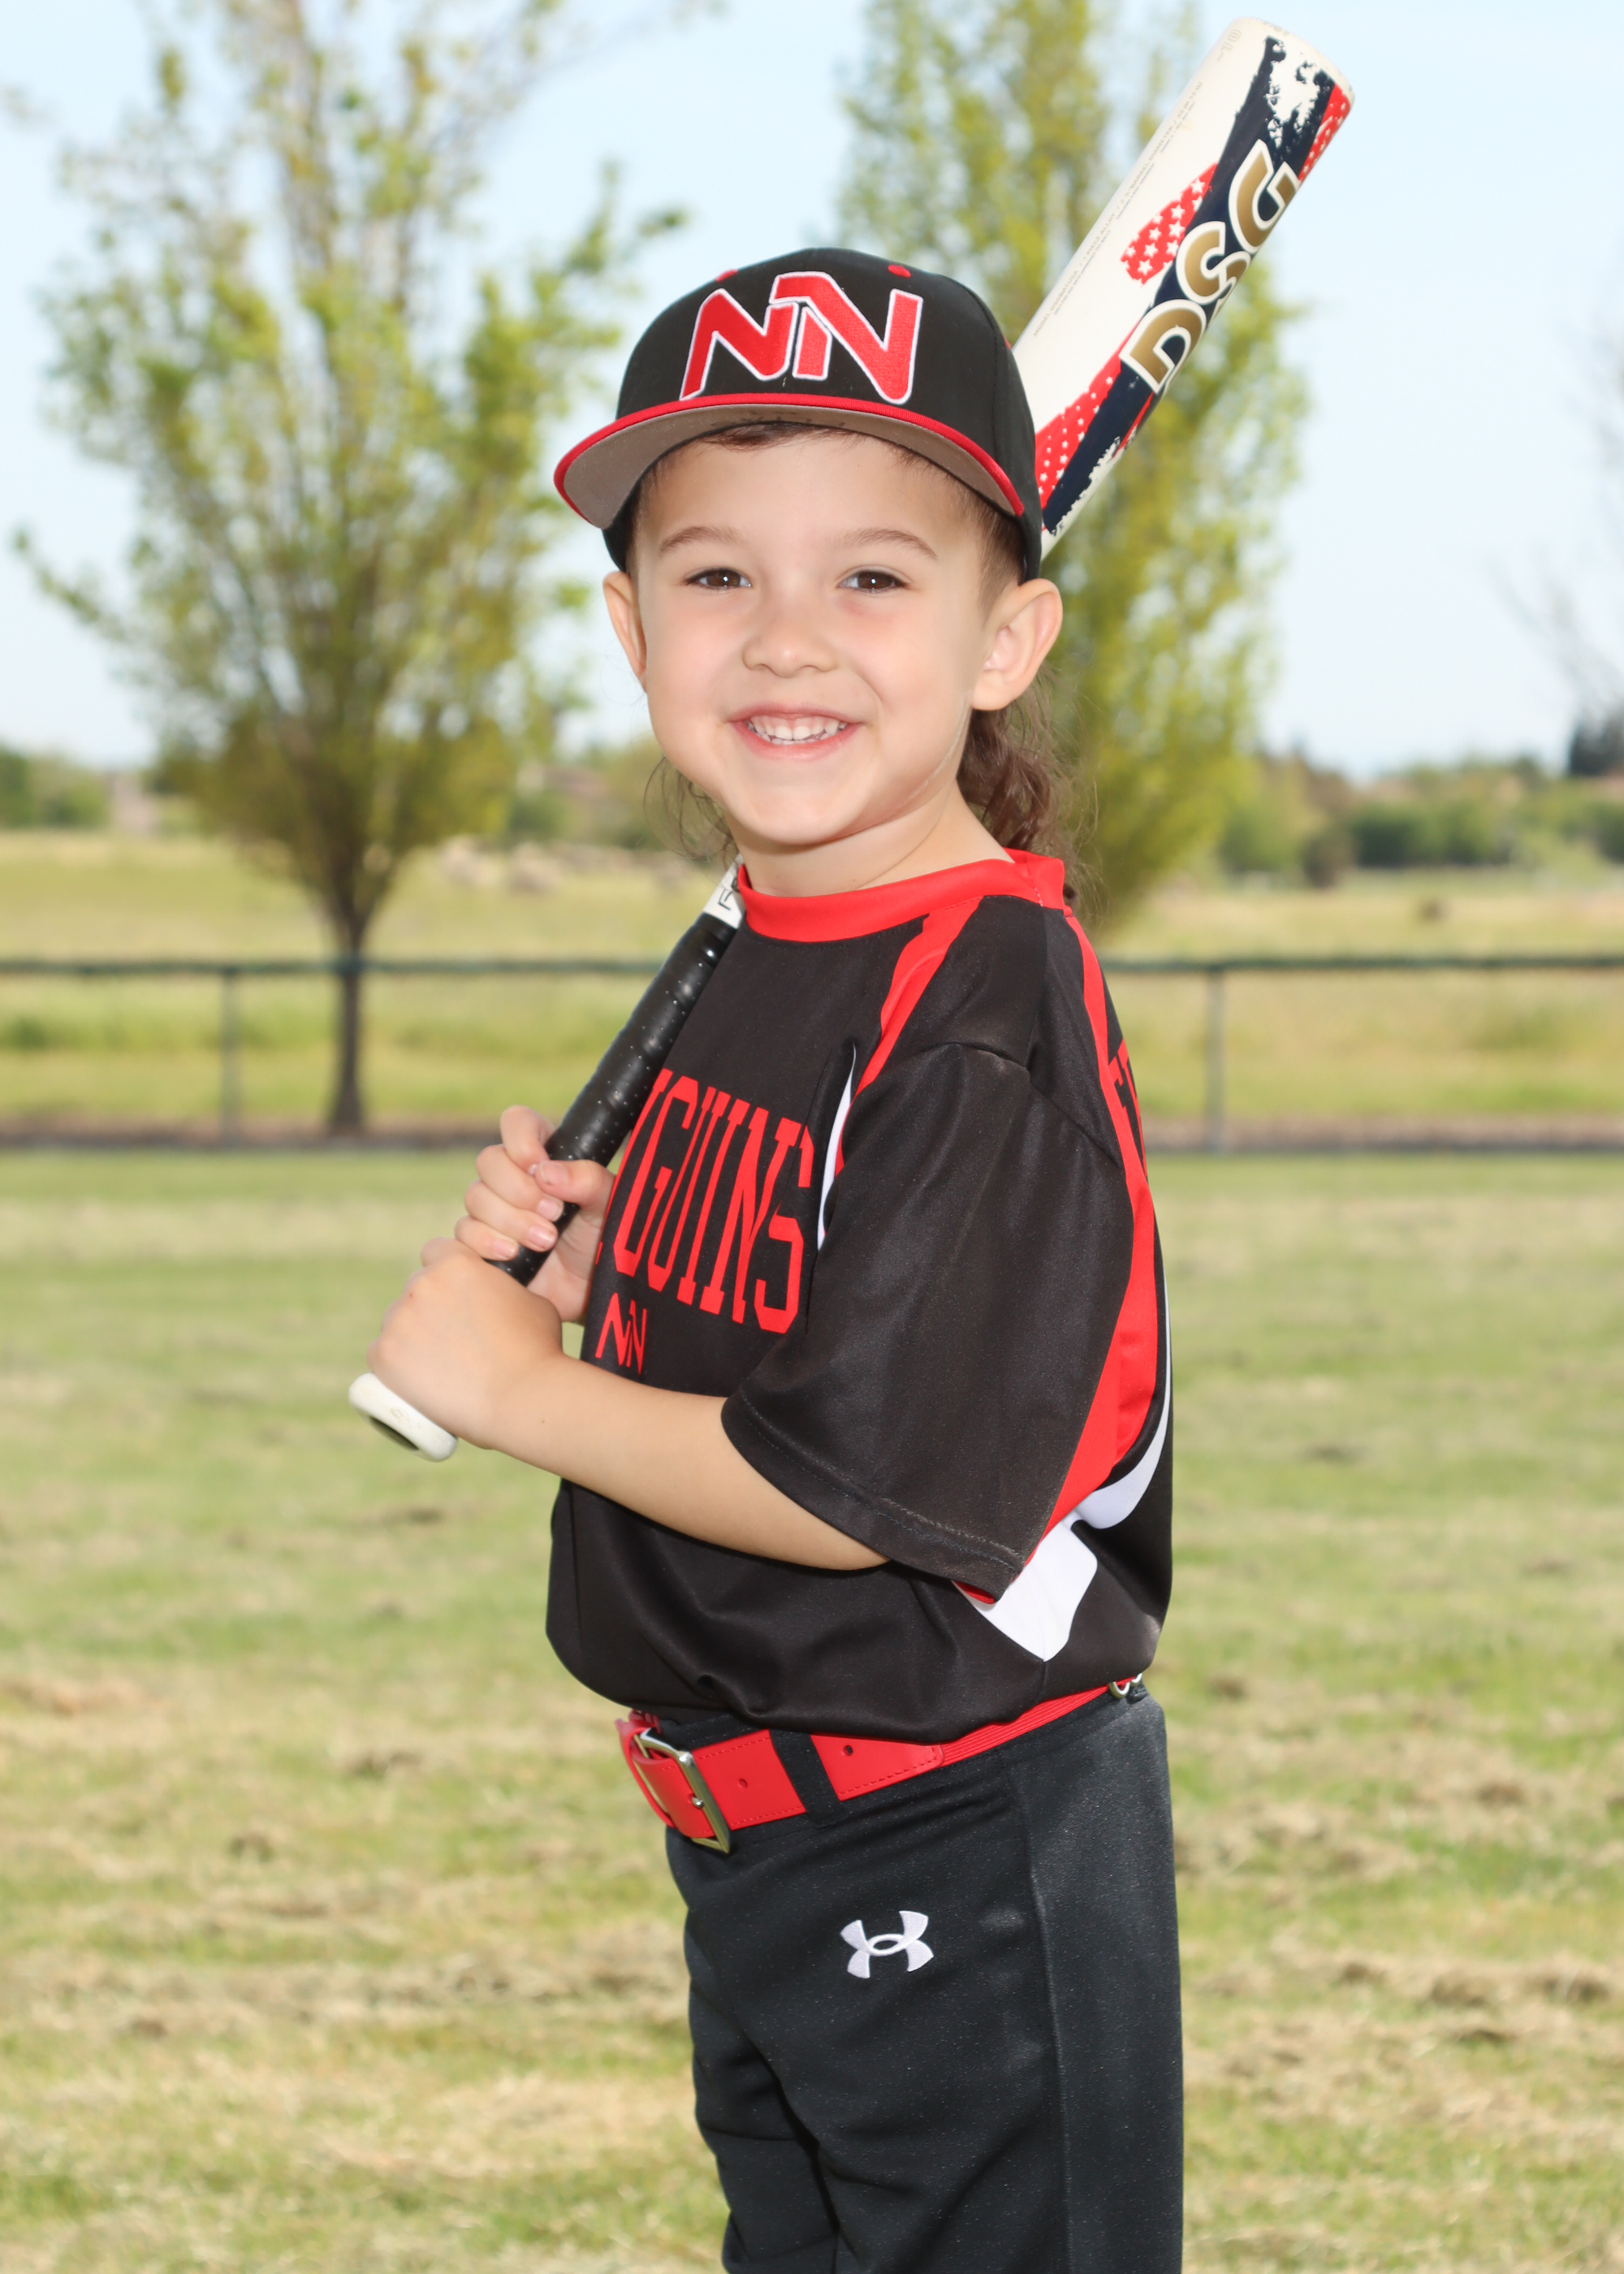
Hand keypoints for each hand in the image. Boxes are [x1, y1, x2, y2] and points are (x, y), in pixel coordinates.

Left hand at [368, 1238, 565, 1450]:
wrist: (521, 1397)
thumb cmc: (536, 1350)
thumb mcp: (531, 1300)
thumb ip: (505, 1290)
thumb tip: (497, 1296)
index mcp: (456, 1263)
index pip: (436, 1252)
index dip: (445, 1272)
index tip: (454, 1294)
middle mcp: (421, 1284)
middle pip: (415, 1289)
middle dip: (429, 1308)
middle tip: (451, 1339)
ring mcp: (398, 1320)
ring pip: (397, 1323)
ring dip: (411, 1337)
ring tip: (439, 1367)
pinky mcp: (383, 1356)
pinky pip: (380, 1355)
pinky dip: (394, 1367)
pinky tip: (416, 1380)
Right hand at [454, 1106, 614, 1323]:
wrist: (589, 1291)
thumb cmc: (603, 1241)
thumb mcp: (608, 1205)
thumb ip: (587, 1180)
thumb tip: (545, 1172)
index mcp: (543, 1156)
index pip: (517, 1122)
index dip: (521, 1139)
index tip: (538, 1165)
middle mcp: (512, 1178)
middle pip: (488, 1161)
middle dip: (519, 1190)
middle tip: (554, 1215)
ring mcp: (492, 1211)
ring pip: (474, 1198)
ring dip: (511, 1221)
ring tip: (546, 1242)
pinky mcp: (479, 1244)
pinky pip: (461, 1234)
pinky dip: (485, 1243)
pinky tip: (512, 1255)